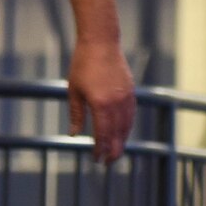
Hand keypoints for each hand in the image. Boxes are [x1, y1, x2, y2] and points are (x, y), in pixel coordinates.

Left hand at [68, 38, 134, 163]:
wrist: (101, 42)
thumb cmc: (83, 64)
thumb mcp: (74, 90)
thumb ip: (76, 114)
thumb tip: (74, 134)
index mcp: (100, 104)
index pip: (102, 134)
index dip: (100, 149)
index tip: (96, 159)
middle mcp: (116, 103)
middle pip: (117, 134)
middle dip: (113, 151)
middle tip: (108, 163)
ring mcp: (126, 97)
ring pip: (126, 126)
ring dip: (122, 141)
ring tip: (116, 151)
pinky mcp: (131, 92)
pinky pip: (130, 115)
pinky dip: (127, 127)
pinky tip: (122, 133)